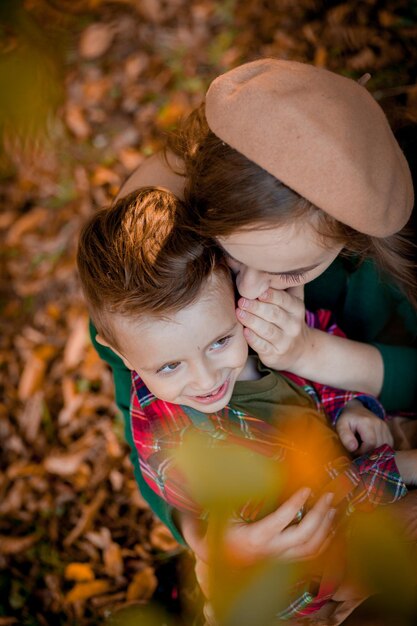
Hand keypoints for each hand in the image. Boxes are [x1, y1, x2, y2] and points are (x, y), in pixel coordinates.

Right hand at [180, 487, 335, 569]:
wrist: (219, 565)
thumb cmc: (218, 536)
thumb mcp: (216, 518)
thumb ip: (221, 502)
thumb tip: (226, 476)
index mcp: (254, 538)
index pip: (281, 521)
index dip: (296, 504)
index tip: (307, 488)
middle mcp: (270, 551)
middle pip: (304, 537)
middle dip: (320, 515)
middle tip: (327, 495)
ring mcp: (281, 558)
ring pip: (312, 547)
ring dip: (327, 526)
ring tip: (333, 505)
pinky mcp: (287, 561)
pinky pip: (313, 553)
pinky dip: (326, 538)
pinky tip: (331, 521)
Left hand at [236, 286, 311, 371]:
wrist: (301, 350)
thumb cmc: (289, 319)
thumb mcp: (294, 300)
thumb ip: (287, 283)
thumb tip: (275, 258)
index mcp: (297, 308)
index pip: (284, 300)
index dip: (271, 295)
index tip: (257, 290)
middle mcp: (293, 325)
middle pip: (274, 314)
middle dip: (257, 307)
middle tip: (241, 300)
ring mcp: (285, 341)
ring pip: (268, 330)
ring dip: (252, 321)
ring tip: (239, 313)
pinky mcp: (275, 355)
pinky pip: (263, 346)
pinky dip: (253, 339)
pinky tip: (244, 332)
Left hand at [336, 400, 392, 454]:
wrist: (356, 409)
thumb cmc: (347, 419)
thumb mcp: (341, 426)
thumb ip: (345, 436)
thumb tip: (353, 448)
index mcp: (367, 422)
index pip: (370, 443)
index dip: (362, 452)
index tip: (354, 452)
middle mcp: (379, 424)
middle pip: (379, 446)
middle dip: (368, 453)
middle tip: (359, 452)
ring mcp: (385, 427)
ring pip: (385, 447)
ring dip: (375, 452)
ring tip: (365, 449)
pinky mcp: (388, 430)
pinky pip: (389, 445)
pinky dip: (381, 449)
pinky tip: (373, 447)